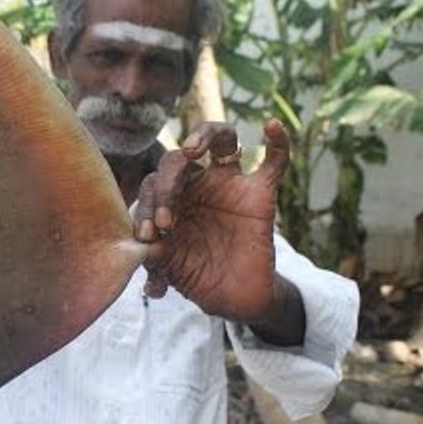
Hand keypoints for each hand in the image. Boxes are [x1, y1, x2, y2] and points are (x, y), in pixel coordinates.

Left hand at [133, 118, 289, 324]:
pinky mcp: (261, 193)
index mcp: (170, 197)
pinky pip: (274, 160)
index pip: (153, 185)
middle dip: (166, 186)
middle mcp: (197, 183)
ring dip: (204, 136)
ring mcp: (230, 184)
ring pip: (220, 139)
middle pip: (178, 160)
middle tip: (165, 221)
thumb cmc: (196, 276)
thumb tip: (144, 250)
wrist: (234, 297)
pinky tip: (272, 126)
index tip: (148, 235)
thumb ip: (156, 256)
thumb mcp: (170, 269)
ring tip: (193, 149)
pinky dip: (278, 141)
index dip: (147, 206)